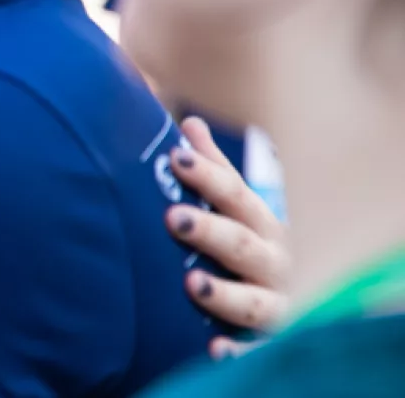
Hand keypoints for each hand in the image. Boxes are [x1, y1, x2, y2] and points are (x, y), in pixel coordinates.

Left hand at [166, 117, 289, 357]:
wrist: (304, 298)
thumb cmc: (258, 245)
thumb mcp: (244, 210)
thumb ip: (217, 172)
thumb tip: (189, 125)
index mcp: (265, 226)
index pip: (236, 197)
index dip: (209, 177)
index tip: (178, 157)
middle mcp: (276, 262)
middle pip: (242, 245)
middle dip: (211, 232)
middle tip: (173, 218)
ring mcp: (278, 303)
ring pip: (253, 301)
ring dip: (223, 294)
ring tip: (189, 285)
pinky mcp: (272, 339)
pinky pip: (257, 349)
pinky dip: (239, 351)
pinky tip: (215, 349)